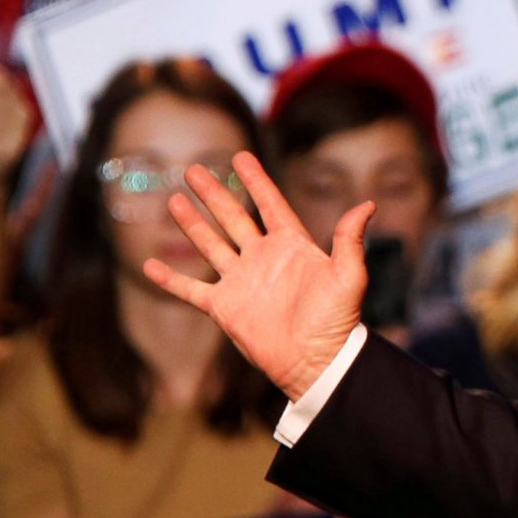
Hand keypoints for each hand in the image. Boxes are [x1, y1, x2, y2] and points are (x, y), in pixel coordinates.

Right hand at [143, 153, 373, 402]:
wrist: (315, 362)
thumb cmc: (336, 320)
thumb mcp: (348, 276)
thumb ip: (350, 239)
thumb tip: (367, 204)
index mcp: (292, 246)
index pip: (270, 204)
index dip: (256, 181)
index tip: (240, 156)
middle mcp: (263, 259)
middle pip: (233, 218)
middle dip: (214, 194)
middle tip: (193, 169)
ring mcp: (241, 281)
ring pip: (210, 245)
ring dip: (192, 224)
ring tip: (174, 200)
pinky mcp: (224, 307)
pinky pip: (191, 289)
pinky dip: (170, 279)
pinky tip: (149, 265)